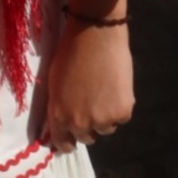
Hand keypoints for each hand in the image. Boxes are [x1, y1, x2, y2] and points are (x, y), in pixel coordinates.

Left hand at [42, 21, 133, 152]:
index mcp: (58, 116)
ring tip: (105, 90)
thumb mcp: (55, 83)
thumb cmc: (70, 52)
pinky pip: (122, 117)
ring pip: (106, 128)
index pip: (62, 143)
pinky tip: (117, 86)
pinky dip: (121, 105)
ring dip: (107, 115)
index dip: (69, 141)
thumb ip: (58, 106)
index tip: (73, 138)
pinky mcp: (122, 112)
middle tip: (93, 104)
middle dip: (89, 125)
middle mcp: (79, 124)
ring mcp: (102, 120)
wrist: (96, 34)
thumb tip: (63, 121)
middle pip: (87, 138)